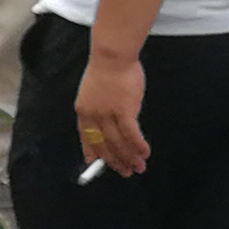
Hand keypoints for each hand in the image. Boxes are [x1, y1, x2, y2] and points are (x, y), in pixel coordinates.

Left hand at [75, 48, 149, 178]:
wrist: (112, 57)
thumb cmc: (107, 70)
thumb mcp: (94, 92)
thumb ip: (99, 109)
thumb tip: (109, 124)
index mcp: (83, 110)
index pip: (86, 138)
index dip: (92, 153)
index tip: (95, 165)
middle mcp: (93, 115)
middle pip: (103, 144)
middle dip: (115, 161)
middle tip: (125, 171)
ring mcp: (107, 114)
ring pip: (118, 143)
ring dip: (129, 157)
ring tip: (138, 167)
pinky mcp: (123, 110)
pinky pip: (131, 134)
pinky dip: (138, 145)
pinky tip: (144, 153)